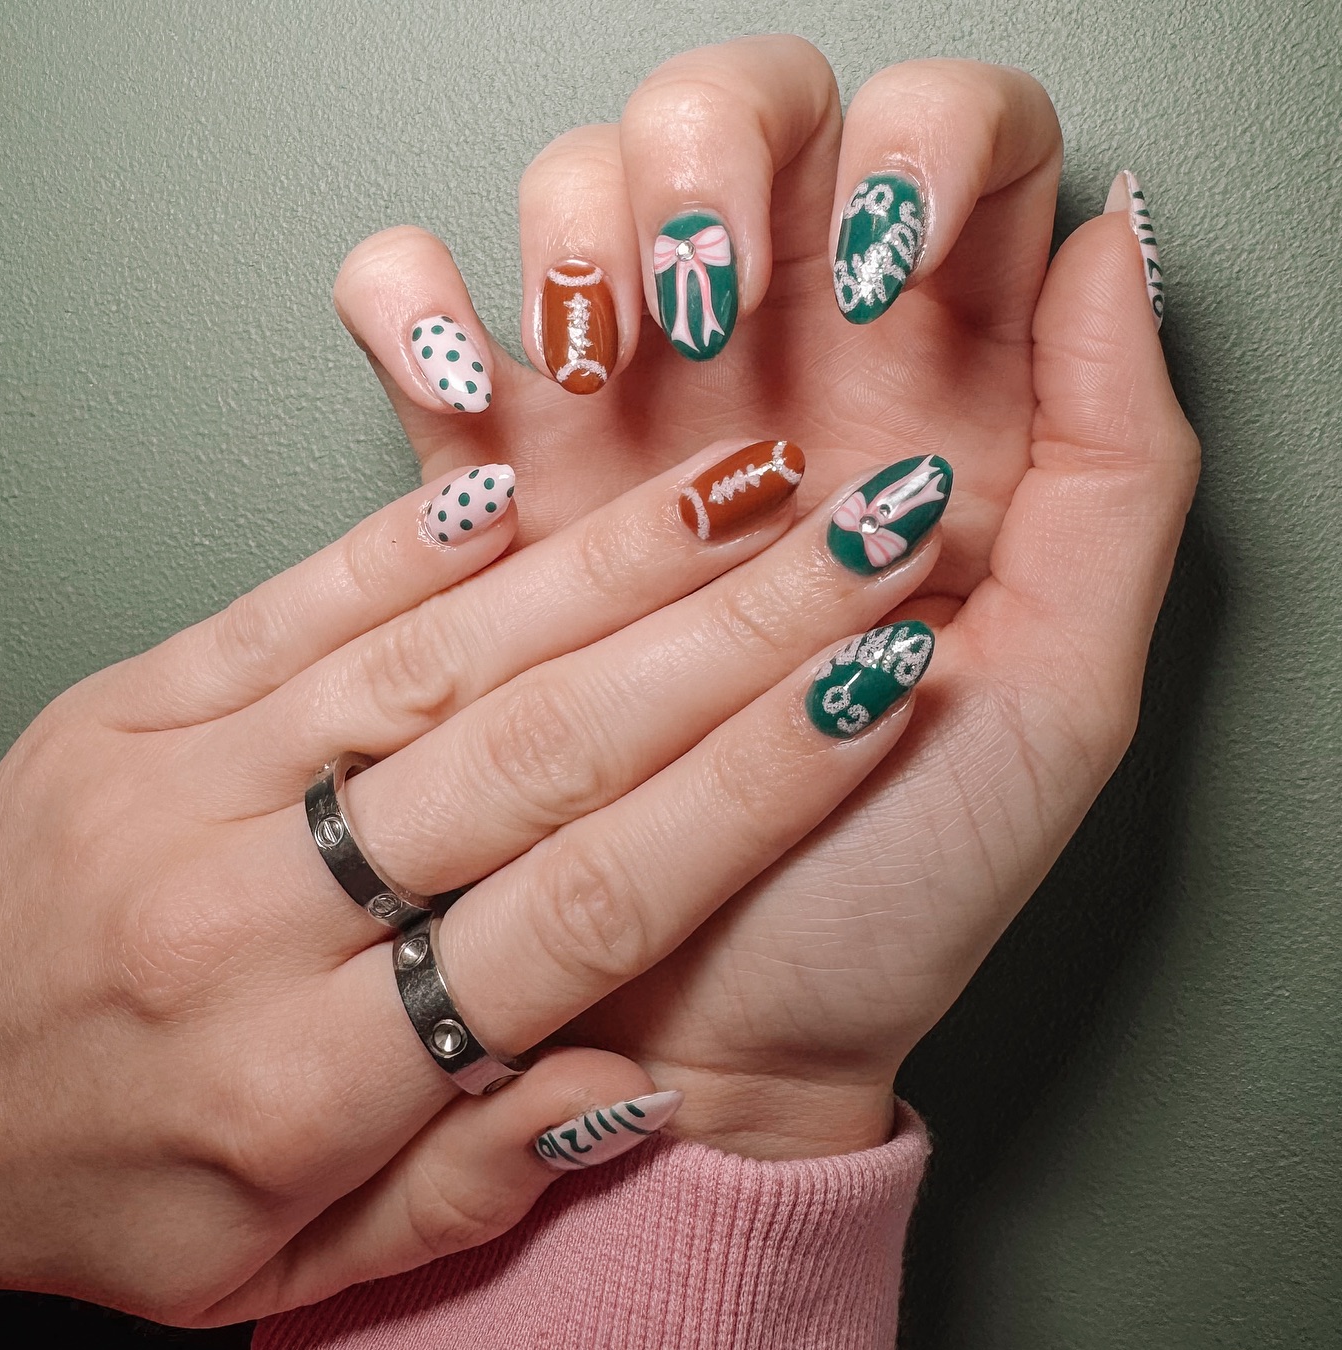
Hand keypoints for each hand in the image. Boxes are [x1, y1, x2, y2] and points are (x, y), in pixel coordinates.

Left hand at [0, 438, 939, 1321]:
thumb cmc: (105, 1191)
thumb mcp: (287, 1266)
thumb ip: (470, 1181)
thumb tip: (632, 1084)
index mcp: (311, 1077)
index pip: (584, 906)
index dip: (748, 791)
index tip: (869, 692)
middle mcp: (249, 912)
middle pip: (538, 753)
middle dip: (730, 636)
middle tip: (864, 540)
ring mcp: (179, 783)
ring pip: (437, 658)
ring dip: (612, 565)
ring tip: (746, 490)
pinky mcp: (128, 700)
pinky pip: (295, 601)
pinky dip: (420, 538)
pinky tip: (529, 480)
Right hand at [331, 44, 1197, 1156]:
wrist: (722, 1030)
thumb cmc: (887, 888)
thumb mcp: (1062, 693)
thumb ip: (1121, 468)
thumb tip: (1112, 243)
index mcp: (929, 411)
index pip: (939, 156)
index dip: (912, 152)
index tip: (887, 275)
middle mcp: (777, 396)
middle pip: (744, 129)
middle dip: (712, 159)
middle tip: (716, 302)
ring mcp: (626, 437)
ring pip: (581, 194)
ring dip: (577, 220)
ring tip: (595, 361)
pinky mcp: (495, 502)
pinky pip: (425, 325)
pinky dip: (418, 304)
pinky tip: (461, 373)